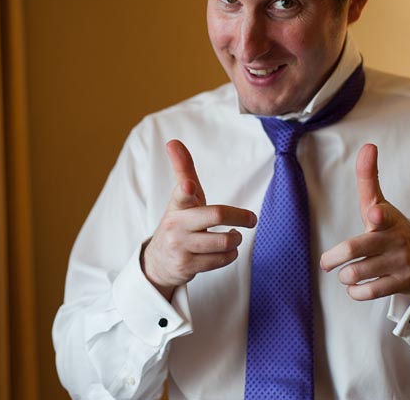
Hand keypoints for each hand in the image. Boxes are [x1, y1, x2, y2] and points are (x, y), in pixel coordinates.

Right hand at [142, 140, 256, 299]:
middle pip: (216, 215)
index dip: (186, 190)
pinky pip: (220, 260)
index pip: (180, 194)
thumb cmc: (179, 222)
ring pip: (223, 242)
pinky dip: (230, 255)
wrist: (158, 261)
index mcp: (177, 205)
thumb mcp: (181, 197)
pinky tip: (226, 251)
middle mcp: (176, 225)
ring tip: (234, 237)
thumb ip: (183, 169)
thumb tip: (173, 141)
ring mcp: (181, 247)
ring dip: (236, 240)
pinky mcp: (187, 267)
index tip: (189, 186)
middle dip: (240, 217)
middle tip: (251, 219)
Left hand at [319, 144, 409, 300]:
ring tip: (346, 273)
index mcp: (387, 219)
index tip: (374, 214)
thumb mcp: (381, 204)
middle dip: (334, 258)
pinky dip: (356, 291)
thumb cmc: (392, 229)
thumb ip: (369, 178)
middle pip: (356, 249)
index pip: (383, 214)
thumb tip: (368, 146)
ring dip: (345, 276)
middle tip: (326, 263)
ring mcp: (399, 263)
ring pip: (358, 273)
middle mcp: (394, 240)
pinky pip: (369, 292)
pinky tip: (356, 286)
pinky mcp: (402, 283)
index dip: (378, 214)